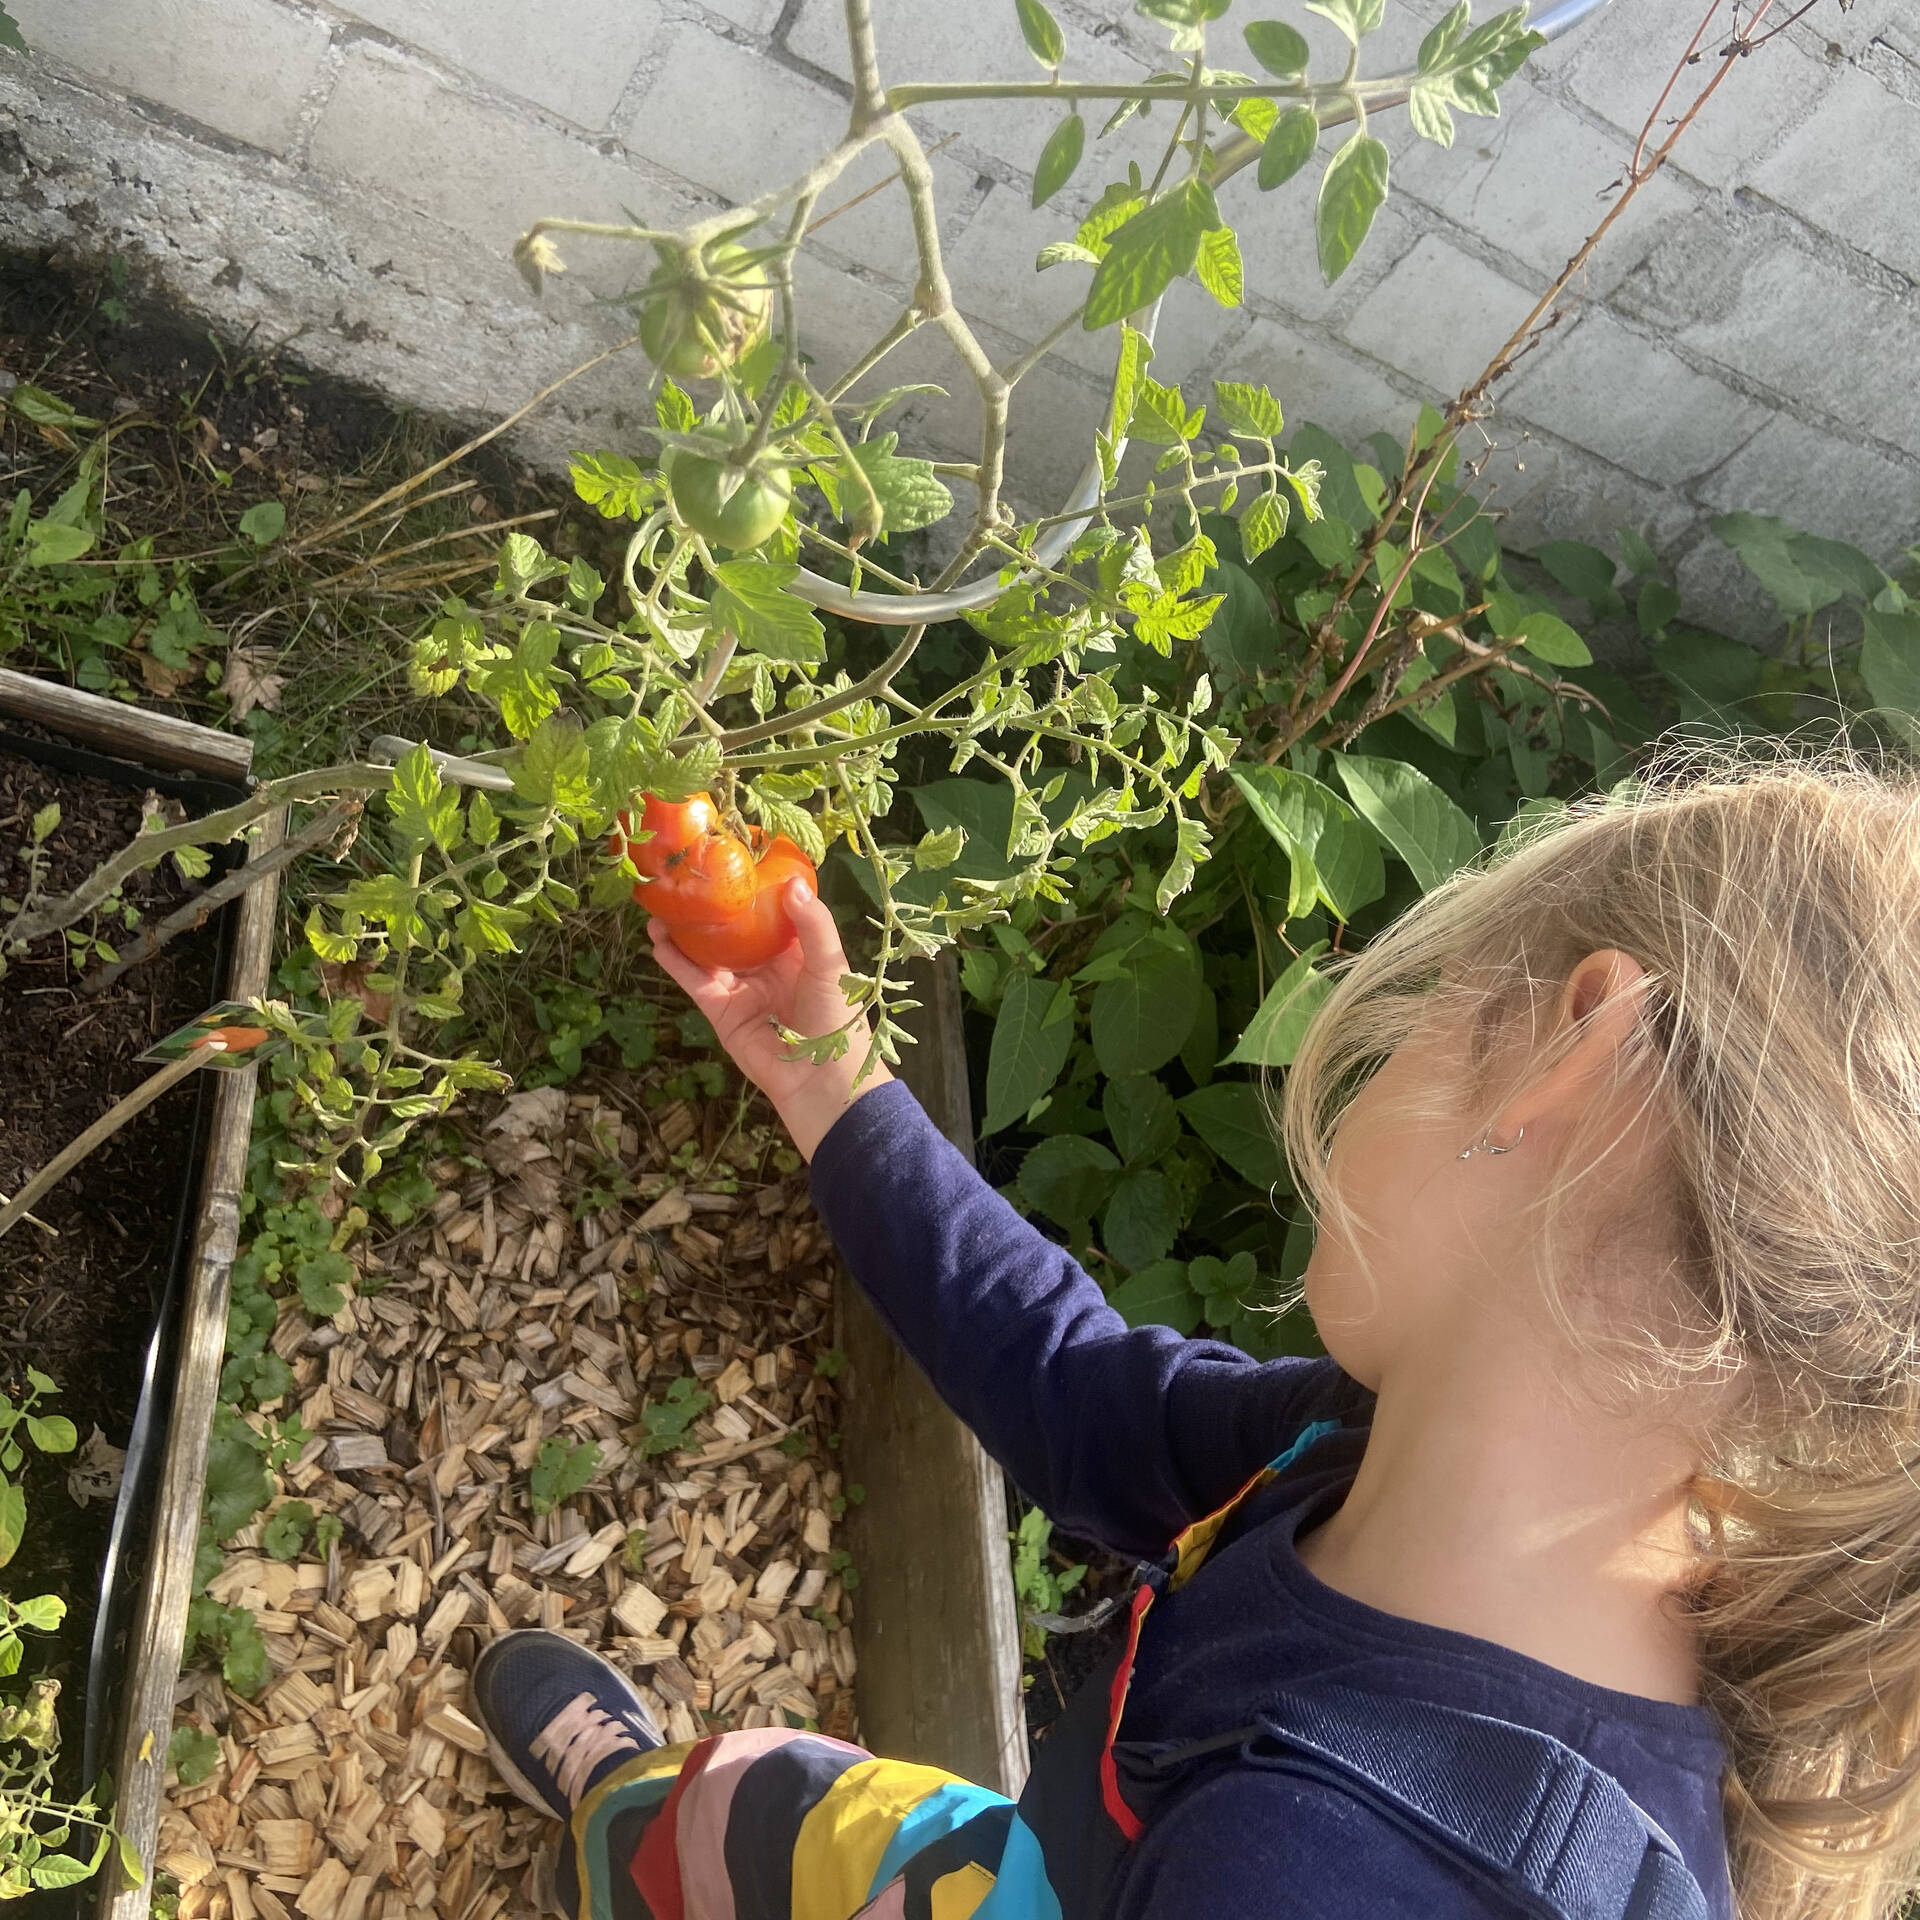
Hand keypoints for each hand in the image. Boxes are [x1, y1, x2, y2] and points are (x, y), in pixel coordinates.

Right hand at [647, 877, 892, 1160]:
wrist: (822, 1078)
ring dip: (684, 932)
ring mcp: (741, 988)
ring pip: (706, 954)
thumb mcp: (831, 964)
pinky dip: (676, 963)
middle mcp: (765, 967)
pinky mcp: (721, 1011)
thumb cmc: (837, 1017)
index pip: (768, 914)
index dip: (751, 891)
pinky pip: (695, 981)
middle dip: (709, 909)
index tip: (731, 861)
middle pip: (731, 932)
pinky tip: (658, 942)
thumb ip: (812, 924)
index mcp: (794, 952)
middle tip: (685, 880)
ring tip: (662, 906)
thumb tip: (792, 884)